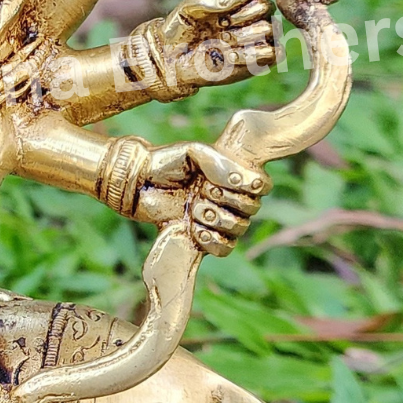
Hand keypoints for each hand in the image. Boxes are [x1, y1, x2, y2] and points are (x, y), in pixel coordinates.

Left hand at [136, 141, 269, 255]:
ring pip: (239, 229)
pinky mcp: (203, 238)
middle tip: (202, 192)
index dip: (251, 186)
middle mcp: (229, 198)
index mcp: (233, 176)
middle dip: (227, 201)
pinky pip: (225, 248)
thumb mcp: (194, 153)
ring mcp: (217, 219)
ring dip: (216, 219)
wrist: (139, 183)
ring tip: (193, 211)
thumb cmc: (167, 163)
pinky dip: (213, 241)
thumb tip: (240, 180)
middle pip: (252, 209)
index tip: (226, 180)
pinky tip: (196, 232)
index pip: (262, 186)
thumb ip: (219, 162)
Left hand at [152, 0, 276, 91]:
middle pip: (266, 6)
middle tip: (221, 23)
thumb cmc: (181, 29)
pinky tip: (230, 55)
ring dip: (242, 35)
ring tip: (221, 40)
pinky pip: (272, 53)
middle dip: (242, 15)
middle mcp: (251, 16)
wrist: (172, 59)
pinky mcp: (258, 61)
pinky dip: (251, 54)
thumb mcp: (192, 7)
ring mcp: (256, 38)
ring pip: (268, 29)